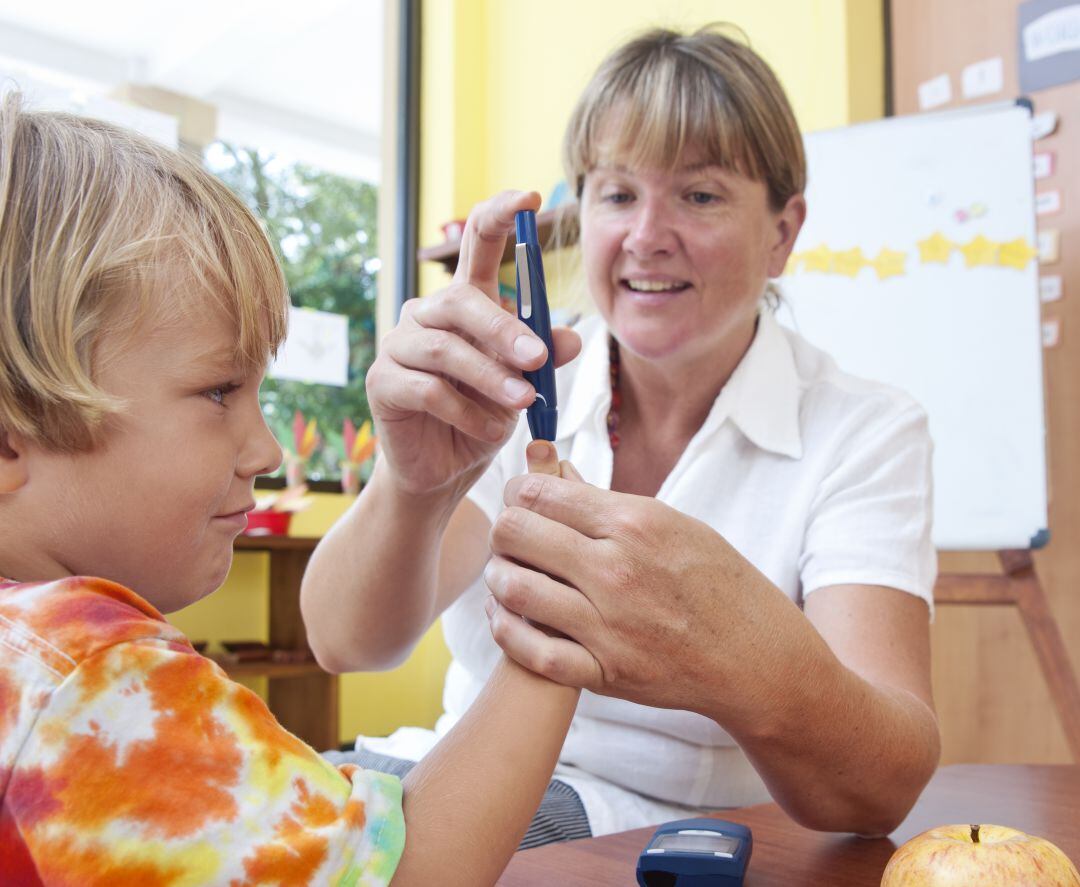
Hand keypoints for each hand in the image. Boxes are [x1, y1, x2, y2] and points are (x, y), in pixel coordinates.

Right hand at [365, 191, 580, 498]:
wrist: (442, 472)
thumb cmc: (482, 418)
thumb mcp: (524, 387)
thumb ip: (543, 358)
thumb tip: (570, 336)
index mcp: (465, 304)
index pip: (477, 243)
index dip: (501, 215)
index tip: (533, 198)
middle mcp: (427, 314)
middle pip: (461, 299)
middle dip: (505, 329)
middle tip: (538, 360)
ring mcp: (399, 346)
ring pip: (447, 348)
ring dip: (492, 378)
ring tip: (524, 404)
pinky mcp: (383, 382)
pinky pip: (429, 389)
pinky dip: (467, 411)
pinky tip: (489, 431)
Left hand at [483, 472, 779, 715]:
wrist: (754, 655)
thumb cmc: (715, 582)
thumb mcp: (673, 524)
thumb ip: (607, 503)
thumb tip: (550, 472)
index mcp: (635, 523)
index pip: (540, 493)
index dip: (517, 492)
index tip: (519, 500)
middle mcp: (616, 569)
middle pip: (516, 533)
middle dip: (504, 530)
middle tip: (511, 538)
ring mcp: (608, 624)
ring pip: (514, 588)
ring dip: (499, 578)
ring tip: (505, 575)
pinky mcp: (604, 672)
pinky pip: (531, 651)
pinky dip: (507, 631)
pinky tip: (506, 618)